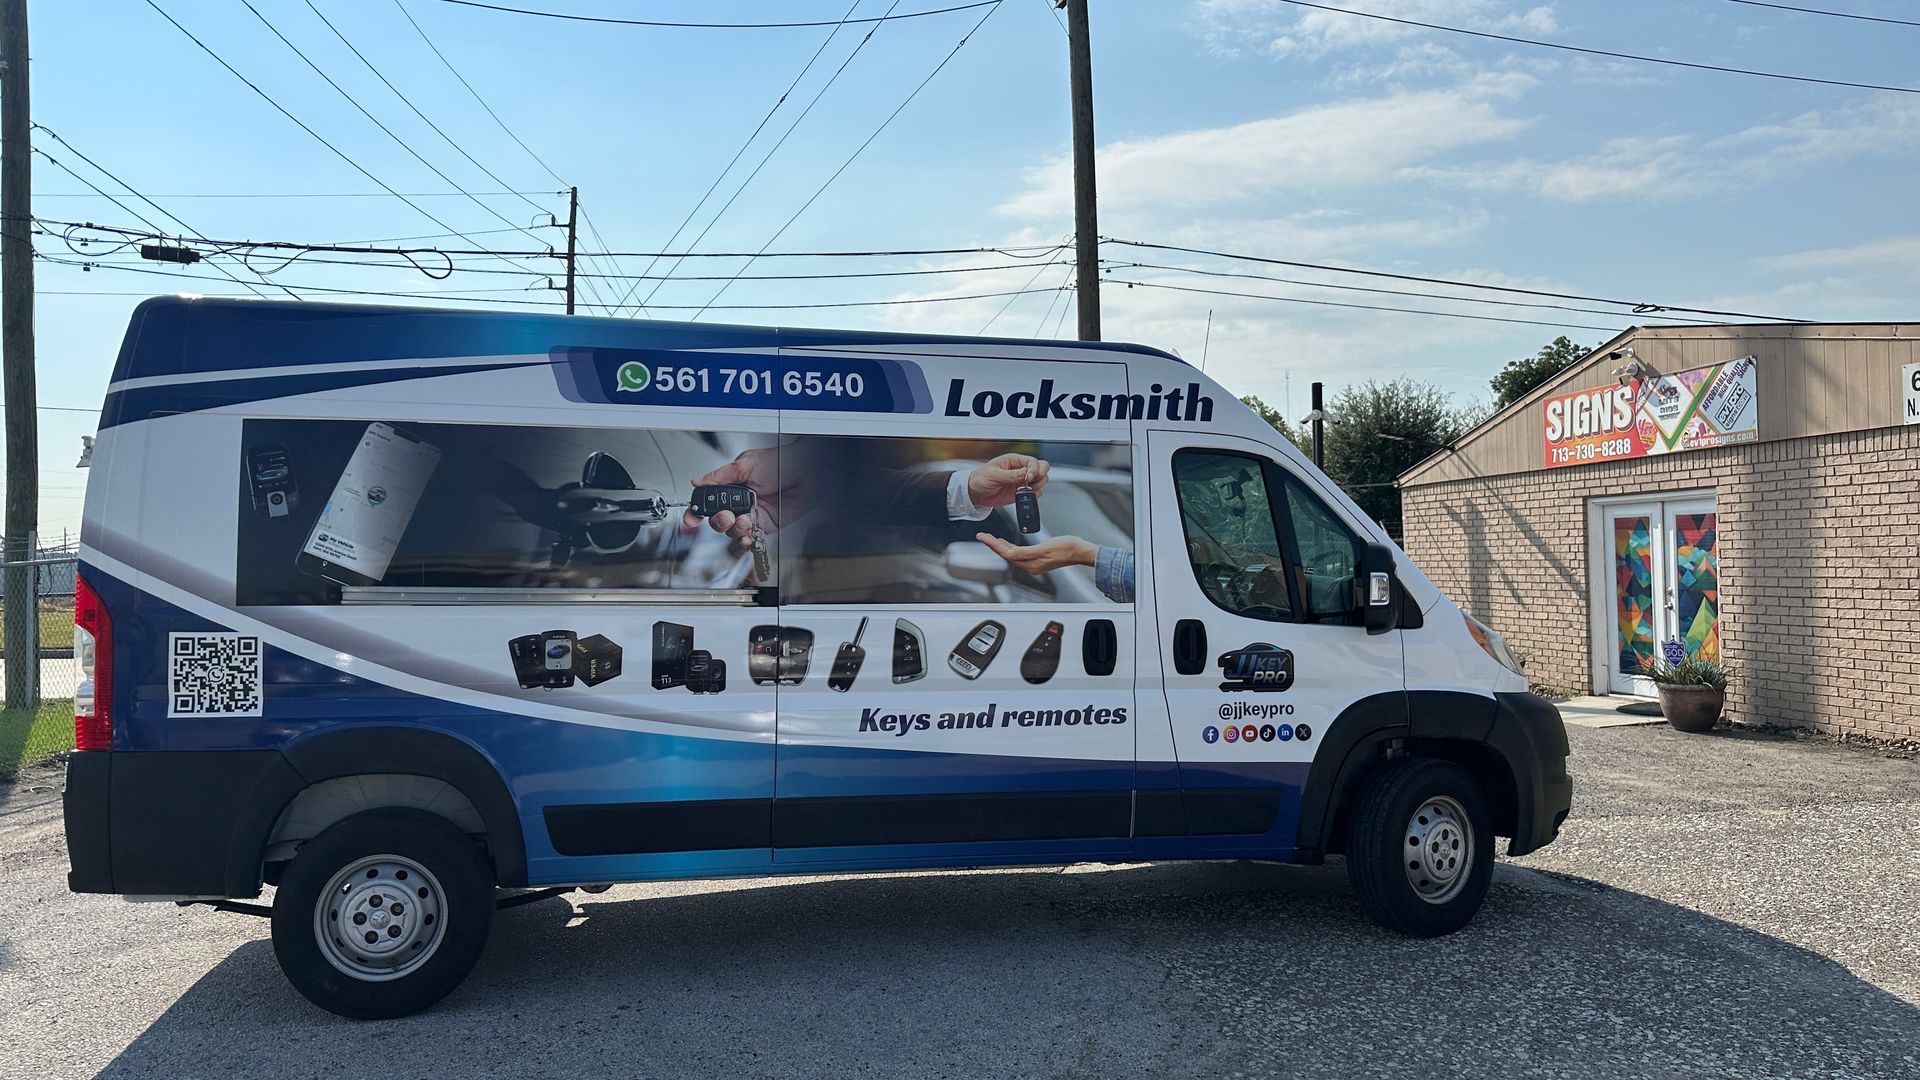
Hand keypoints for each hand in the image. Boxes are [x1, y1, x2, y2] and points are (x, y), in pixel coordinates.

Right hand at [685, 447, 801, 550]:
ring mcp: (752, 514)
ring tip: (744, 519)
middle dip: (718, 521)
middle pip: (718, 520)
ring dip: (735, 528)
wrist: (807, 472)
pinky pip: (750, 538)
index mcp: (733, 485)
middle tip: (726, 515)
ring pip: (732, 530)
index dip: (697, 511)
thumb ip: (720, 476)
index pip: (709, 501)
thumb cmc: (781, 461)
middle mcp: (741, 501)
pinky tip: (746, 536)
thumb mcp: (745, 464)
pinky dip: (745, 540)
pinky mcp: (765, 526)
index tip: (692, 519)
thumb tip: (697, 481)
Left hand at [965, 454, 1048, 509]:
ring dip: (1036, 487)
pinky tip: (1023, 497)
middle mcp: (1021, 470)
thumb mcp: (994, 474)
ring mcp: (1022, 482)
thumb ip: (1011, 475)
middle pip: (1042, 470)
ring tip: (1024, 491)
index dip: (1034, 469)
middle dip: (1039, 477)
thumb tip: (1025, 473)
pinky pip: (1034, 494)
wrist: (974, 493)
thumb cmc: (980, 478)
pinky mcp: (1020, 493)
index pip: (1033, 462)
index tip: (1028, 477)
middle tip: (1030, 483)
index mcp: (1015, 461)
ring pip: (1040, 482)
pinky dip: (1032, 497)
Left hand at [974, 532, 1095, 574]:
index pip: (1006, 554)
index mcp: (1030, 564)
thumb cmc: (1066, 548)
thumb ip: (1025, 553)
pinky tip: (1007, 543)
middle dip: (993, 545)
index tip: (983, 537)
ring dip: (1000, 546)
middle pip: (1006, 554)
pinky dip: (1010, 547)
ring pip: (1011, 554)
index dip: (993, 545)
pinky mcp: (1038, 559)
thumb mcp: (1045, 548)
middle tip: (982, 535)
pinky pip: (1019, 554)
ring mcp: (1034, 564)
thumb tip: (1009, 554)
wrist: (1080, 551)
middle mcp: (1030, 566)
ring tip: (990, 538)